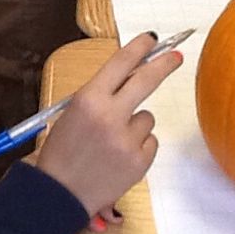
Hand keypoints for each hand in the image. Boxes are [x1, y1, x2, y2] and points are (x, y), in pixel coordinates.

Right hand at [36, 33, 183, 218]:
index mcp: (88, 100)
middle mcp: (109, 116)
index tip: (151, 39)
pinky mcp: (139, 161)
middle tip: (176, 56)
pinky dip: (138, 146)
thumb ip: (101, 94)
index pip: (120, 63)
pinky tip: (117, 157)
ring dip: (135, 124)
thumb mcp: (73, 113)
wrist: (58, 194)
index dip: (139, 48)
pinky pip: (150, 141)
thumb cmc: (61, 152)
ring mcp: (127, 140)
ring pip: (147, 117)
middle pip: (146, 80)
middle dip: (164, 64)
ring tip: (110, 142)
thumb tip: (132, 75)